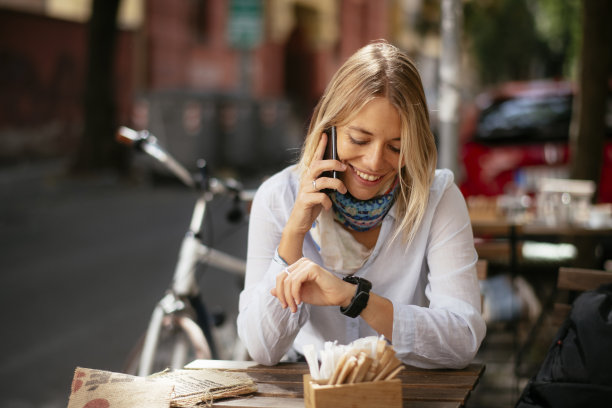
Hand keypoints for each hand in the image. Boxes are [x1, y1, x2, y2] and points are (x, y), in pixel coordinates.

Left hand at [271, 257, 354, 312]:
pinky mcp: (312, 268)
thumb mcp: (299, 295)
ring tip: (295, 307)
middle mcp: (301, 262)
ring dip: (289, 297)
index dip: (279, 292)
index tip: (285, 306)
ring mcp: (307, 264)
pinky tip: (300, 301)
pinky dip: (295, 293)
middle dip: (282, 295)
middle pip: (281, 278)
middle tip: (288, 307)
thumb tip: (271, 291)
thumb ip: (286, 292)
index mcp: (298, 267)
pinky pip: (295, 281)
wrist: (338, 297)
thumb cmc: (322, 294)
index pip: (280, 277)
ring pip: (287, 281)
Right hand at [278, 133, 345, 262]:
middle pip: (318, 165)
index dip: (320, 146)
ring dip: (336, 184)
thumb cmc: (312, 204)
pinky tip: (328, 206)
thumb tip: (340, 171)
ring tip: (343, 190)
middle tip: (344, 166)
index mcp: (310, 175)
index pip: (315, 157)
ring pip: (322, 181)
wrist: (299, 221)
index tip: (326, 135)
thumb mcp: (320, 190)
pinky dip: (328, 202)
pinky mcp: (305, 200)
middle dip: (332, 163)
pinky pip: (321, 197)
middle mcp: (306, 180)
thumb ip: (326, 180)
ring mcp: (305, 190)